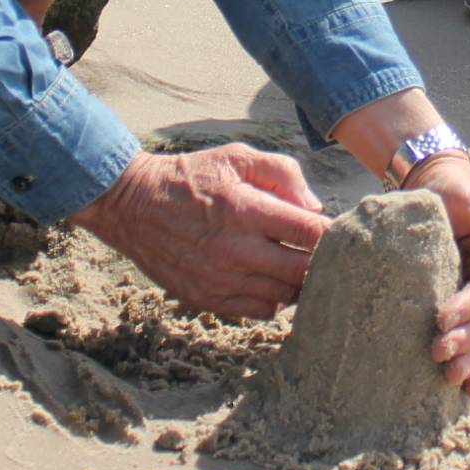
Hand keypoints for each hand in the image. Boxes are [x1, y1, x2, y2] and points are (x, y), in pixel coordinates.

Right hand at [67, 145, 328, 318]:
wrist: (133, 205)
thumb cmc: (192, 177)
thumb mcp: (237, 157)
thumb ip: (282, 173)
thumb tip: (314, 206)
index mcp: (246, 210)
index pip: (311, 233)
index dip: (332, 234)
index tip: (336, 231)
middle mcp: (235, 250)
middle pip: (304, 271)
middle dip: (320, 262)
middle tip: (321, 251)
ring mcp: (220, 280)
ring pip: (285, 296)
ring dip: (298, 282)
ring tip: (294, 263)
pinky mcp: (206, 299)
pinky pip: (259, 311)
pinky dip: (272, 299)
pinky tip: (269, 279)